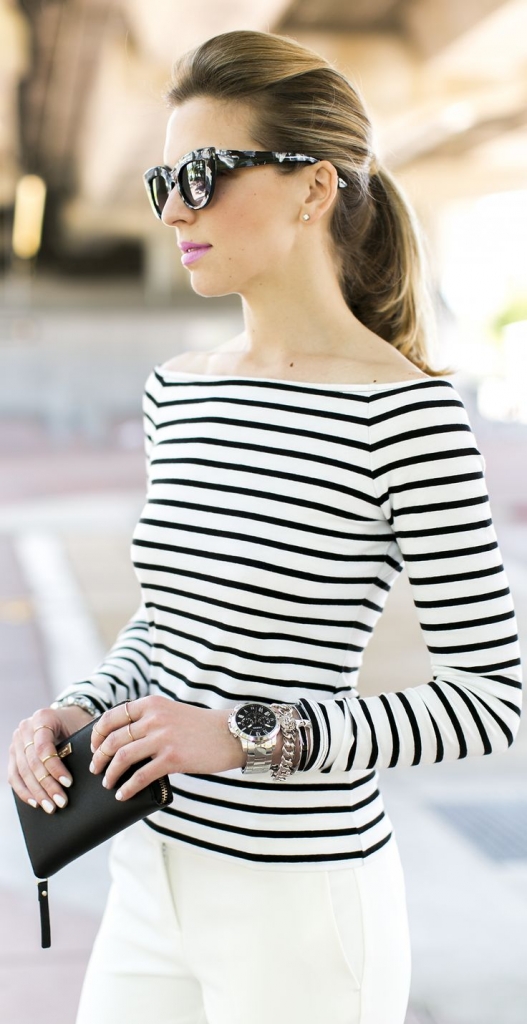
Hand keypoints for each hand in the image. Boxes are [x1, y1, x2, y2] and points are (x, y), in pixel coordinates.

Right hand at [8, 706, 93, 813]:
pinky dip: (24, 791)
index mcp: (42, 717)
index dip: (55, 768)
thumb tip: (89, 769)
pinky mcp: (13, 753)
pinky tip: (35, 803)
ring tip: (50, 807)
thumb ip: (81, 743)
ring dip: (36, 793)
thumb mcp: (81, 727)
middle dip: (47, 786)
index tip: (69, 783)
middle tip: (61, 802)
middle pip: (32, 763)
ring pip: (22, 772)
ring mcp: (17, 741)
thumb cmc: (76, 724)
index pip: (43, 748)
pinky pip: (14, 776)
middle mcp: (25, 727)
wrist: (65, 717)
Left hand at [89, 696, 244, 800]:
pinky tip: (123, 795)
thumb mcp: (172, 712)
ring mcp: (162, 738)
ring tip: (107, 784)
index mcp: (152, 704)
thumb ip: (150, 719)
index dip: (97, 733)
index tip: (94, 747)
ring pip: (122, 757)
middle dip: (99, 757)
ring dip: (109, 774)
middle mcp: (154, 718)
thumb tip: (123, 739)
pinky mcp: (172, 758)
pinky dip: (127, 788)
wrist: (231, 734)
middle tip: (95, 769)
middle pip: (113, 739)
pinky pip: (140, 776)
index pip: (112, 716)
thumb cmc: (202, 727)